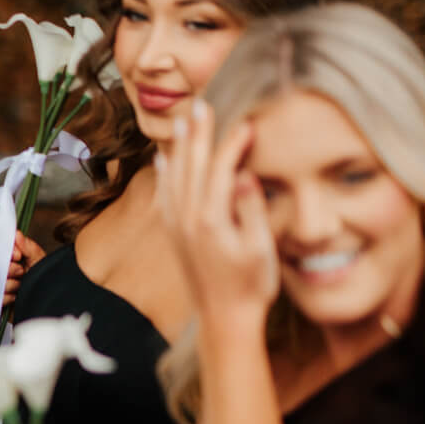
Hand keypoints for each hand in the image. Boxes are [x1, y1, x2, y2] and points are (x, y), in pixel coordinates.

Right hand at [0, 230, 44, 307]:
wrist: (47, 306)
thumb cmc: (44, 281)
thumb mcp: (40, 262)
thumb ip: (29, 247)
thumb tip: (16, 234)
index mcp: (10, 252)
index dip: (2, 243)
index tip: (18, 254)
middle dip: (4, 263)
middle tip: (21, 270)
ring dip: (6, 281)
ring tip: (21, 285)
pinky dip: (3, 296)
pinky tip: (15, 298)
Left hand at [155, 98, 278, 328]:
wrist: (223, 319)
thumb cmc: (251, 286)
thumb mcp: (260, 249)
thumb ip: (250, 210)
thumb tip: (243, 175)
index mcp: (212, 220)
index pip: (221, 170)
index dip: (233, 144)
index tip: (246, 122)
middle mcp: (189, 219)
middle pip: (192, 166)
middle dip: (198, 133)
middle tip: (202, 104)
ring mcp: (178, 226)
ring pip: (175, 176)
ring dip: (180, 146)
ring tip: (183, 119)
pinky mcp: (174, 234)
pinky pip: (165, 194)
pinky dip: (165, 172)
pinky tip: (164, 158)